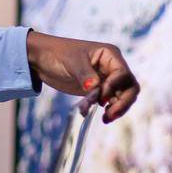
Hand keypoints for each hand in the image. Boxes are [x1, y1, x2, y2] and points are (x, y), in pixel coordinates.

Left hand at [25, 30, 140, 121]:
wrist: (42, 58)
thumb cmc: (57, 53)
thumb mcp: (72, 62)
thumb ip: (85, 75)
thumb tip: (95, 88)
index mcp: (110, 55)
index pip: (123, 74)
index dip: (114, 87)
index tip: (101, 97)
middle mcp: (112, 67)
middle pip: (129, 87)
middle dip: (123, 102)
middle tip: (110, 115)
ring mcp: (107, 79)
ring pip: (122, 97)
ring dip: (116, 108)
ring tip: (105, 119)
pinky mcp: (99, 90)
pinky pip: (110, 102)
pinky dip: (106, 109)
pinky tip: (97, 115)